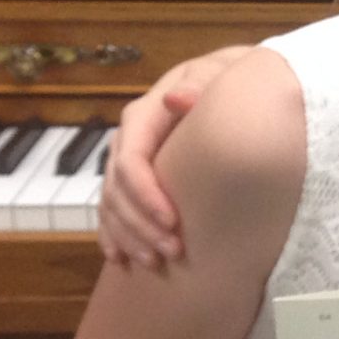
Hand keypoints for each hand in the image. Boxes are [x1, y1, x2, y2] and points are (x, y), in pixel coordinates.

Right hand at [99, 46, 252, 266]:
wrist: (226, 81)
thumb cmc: (226, 80)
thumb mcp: (218, 75)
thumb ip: (200, 85)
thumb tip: (176, 98)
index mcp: (144, 116)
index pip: (131, 161)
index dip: (146, 195)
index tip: (173, 223)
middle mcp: (129, 140)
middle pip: (118, 189)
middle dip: (140, 225)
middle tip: (172, 252)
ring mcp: (127, 160)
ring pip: (112, 204)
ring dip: (129, 236)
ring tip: (154, 263)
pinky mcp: (133, 178)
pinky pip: (112, 210)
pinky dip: (114, 235)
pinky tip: (120, 259)